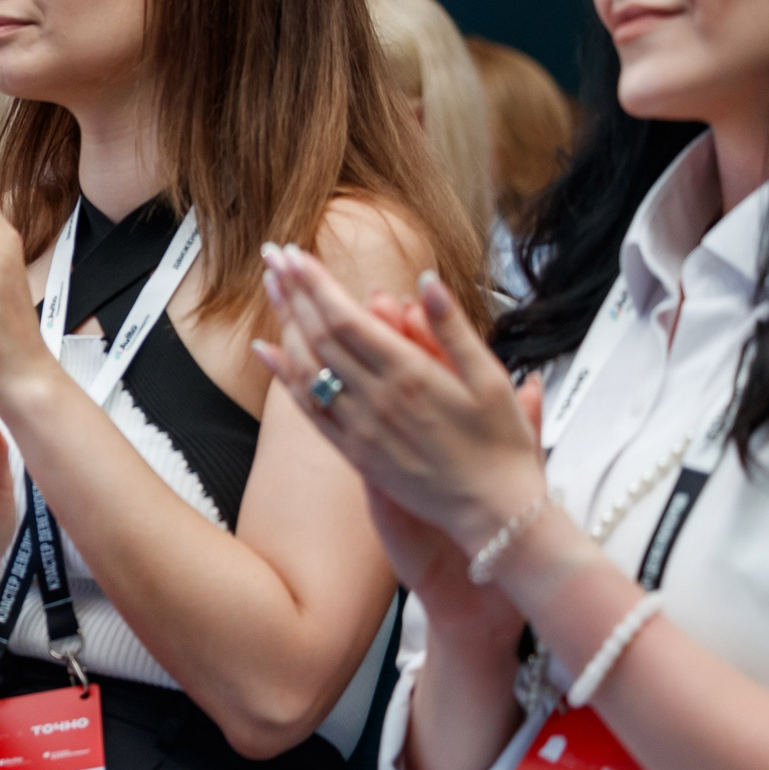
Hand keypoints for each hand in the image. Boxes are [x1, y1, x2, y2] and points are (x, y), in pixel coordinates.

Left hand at [250, 247, 544, 556]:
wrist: (495, 514)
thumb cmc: (501, 447)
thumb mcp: (491, 379)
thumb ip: (453, 328)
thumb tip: (427, 281)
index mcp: (410, 376)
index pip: (345, 318)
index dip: (315, 284)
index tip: (296, 254)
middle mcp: (377, 400)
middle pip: (319, 335)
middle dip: (293, 291)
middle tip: (274, 257)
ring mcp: (361, 429)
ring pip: (308, 368)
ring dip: (284, 324)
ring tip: (271, 288)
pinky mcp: (355, 453)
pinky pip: (308, 410)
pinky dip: (283, 376)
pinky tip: (266, 351)